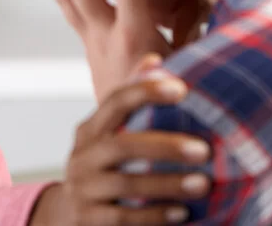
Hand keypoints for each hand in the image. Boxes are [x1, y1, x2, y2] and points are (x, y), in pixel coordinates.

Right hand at [29, 75, 210, 225]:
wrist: (67, 216)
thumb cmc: (102, 168)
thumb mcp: (109, 136)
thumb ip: (132, 104)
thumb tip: (155, 61)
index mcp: (90, 130)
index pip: (115, 102)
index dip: (145, 92)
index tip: (181, 88)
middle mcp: (82, 157)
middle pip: (121, 146)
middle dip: (165, 146)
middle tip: (204, 150)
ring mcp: (83, 190)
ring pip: (125, 185)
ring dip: (167, 183)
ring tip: (203, 184)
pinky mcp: (88, 220)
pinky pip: (123, 219)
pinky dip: (154, 215)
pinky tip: (182, 213)